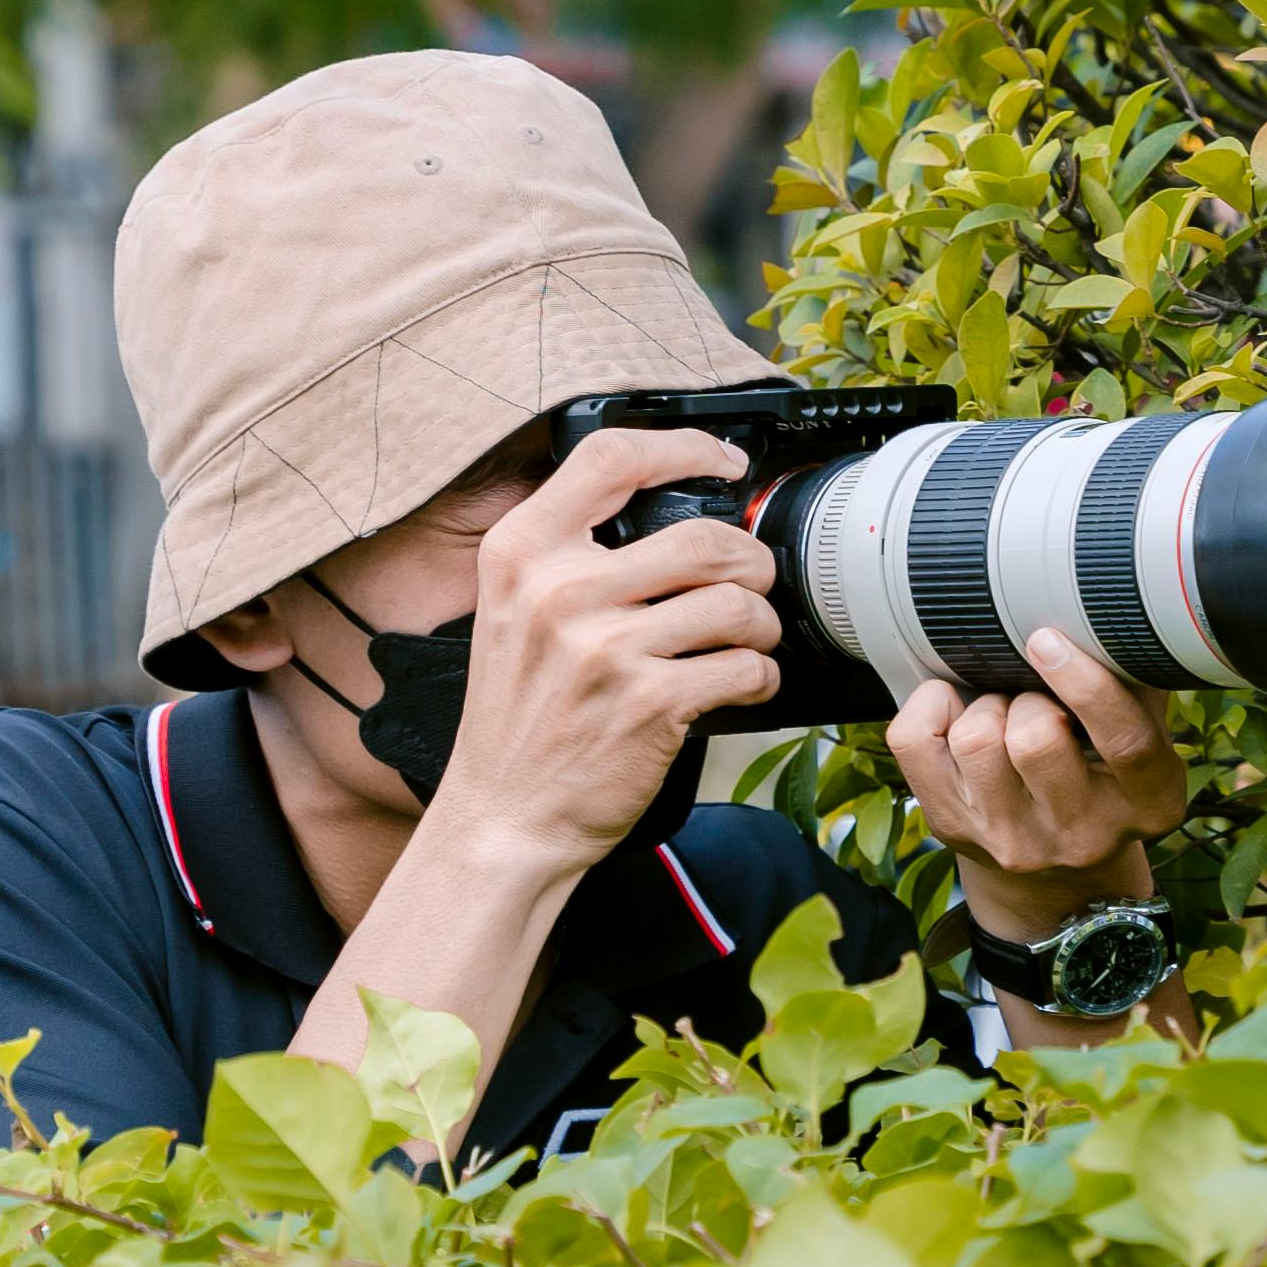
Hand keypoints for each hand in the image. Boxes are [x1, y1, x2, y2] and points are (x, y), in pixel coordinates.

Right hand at [415, 423, 788, 876]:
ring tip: (749, 638)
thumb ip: (566, 552)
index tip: (722, 463)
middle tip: (749, 581)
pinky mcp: (651, 703)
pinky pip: (745, 667)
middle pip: (702, 535)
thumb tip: (667, 506)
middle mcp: (559, 591)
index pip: (610, 456)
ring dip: (762, 621)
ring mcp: (605, 648)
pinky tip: (741, 685)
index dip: (684, 448)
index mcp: (520, 553)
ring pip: (737, 601)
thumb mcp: (510, 610)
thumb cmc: (517, 718)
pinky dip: (761, 676)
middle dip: (748, 559)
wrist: (504, 817)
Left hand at [893, 630, 1188, 939]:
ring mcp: (1012, 840)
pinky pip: (915, 741)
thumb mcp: (1142, 733)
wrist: (1054, 869)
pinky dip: (931, 707)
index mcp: (1149, 802)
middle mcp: (1083, 834)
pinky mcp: (952, 827)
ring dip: (986, 708)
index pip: (1124, 743)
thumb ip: (1136, 680)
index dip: (1086, 684)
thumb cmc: (1101, 769)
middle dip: (1027, 699)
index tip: (1049, 640)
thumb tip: (1104, 611)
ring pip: (975, 740)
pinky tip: (958, 718)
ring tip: (1003, 717)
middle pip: (1035, 739)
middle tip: (1034, 703)